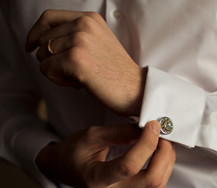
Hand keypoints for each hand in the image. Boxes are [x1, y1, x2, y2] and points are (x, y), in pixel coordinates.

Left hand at [26, 10, 144, 115]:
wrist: (135, 89)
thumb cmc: (116, 72)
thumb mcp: (98, 43)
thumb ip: (74, 34)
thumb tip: (40, 40)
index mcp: (90, 18)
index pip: (49, 18)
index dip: (35, 32)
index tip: (31, 46)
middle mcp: (84, 24)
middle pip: (43, 40)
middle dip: (51, 60)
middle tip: (73, 72)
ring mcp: (80, 41)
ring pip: (42, 56)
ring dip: (56, 71)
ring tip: (79, 77)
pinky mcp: (76, 59)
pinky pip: (47, 69)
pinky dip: (58, 81)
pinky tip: (78, 84)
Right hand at [35, 121, 175, 187]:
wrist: (61, 167)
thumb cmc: (71, 151)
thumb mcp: (92, 135)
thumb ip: (120, 133)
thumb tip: (147, 127)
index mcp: (96, 179)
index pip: (129, 166)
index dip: (146, 144)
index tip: (153, 126)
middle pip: (151, 181)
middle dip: (163, 156)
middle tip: (163, 135)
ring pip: (156, 185)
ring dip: (166, 162)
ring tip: (163, 141)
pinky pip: (153, 185)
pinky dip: (162, 167)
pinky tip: (159, 151)